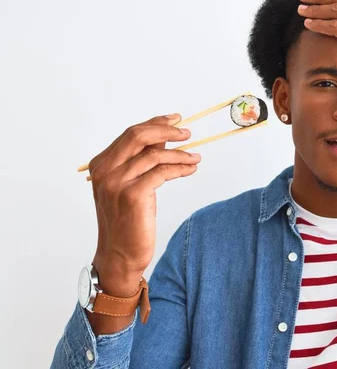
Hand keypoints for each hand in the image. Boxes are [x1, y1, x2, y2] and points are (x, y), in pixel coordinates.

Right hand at [88, 114, 200, 286]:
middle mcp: (105, 171)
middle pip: (138, 136)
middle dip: (166, 130)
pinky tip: (191, 169)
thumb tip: (164, 137)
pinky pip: (162, 172)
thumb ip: (142, 161)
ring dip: (180, 154)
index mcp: (100, 165)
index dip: (155, 123)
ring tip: (196, 157)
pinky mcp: (133, 195)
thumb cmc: (128, 221)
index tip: (176, 119)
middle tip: (188, 133)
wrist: (119, 255)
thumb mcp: (131, 185)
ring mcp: (117, 182)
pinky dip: (180, 168)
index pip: (131, 134)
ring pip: (155, 155)